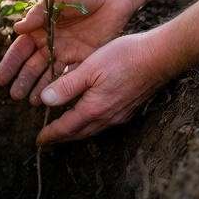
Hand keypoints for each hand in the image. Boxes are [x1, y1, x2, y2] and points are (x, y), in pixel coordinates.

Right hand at [0, 0, 141, 104]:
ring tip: (32, 102)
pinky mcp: (85, 58)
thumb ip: (39, 12)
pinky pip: (71, 76)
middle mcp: (51, 42)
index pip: (21, 48)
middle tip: (14, 96)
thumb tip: (17, 28)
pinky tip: (56, 99)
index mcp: (40, 27)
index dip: (11, 64)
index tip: (1, 79)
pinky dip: (63, 88)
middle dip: (23, 80)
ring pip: (49, 74)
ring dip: (40, 88)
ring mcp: (67, 52)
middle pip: (33, 65)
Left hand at [36, 29, 174, 144]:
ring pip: (92, 130)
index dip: (51, 134)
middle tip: (48, 140)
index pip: (67, 127)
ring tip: (65, 130)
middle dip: (62, 137)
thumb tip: (45, 100)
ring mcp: (120, 115)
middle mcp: (107, 117)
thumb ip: (67, 85)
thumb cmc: (124, 57)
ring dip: (76, 132)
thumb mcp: (89, 67)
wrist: (160, 57)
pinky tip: (89, 116)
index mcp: (94, 108)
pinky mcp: (129, 109)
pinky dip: (90, 125)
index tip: (38, 141)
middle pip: (79, 133)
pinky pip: (104, 124)